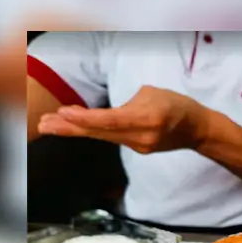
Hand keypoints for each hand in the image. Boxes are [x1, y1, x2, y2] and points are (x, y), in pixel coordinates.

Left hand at [38, 85, 208, 152]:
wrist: (197, 129)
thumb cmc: (176, 104)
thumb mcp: (153, 93)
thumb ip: (127, 103)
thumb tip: (107, 113)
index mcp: (147, 118)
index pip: (111, 120)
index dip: (85, 118)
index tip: (63, 112)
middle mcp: (141, 136)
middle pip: (100, 132)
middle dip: (70, 127)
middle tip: (44, 124)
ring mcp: (139, 145)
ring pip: (101, 137)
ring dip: (74, 130)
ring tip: (49, 126)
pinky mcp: (137, 149)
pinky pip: (110, 138)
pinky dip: (91, 132)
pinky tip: (72, 127)